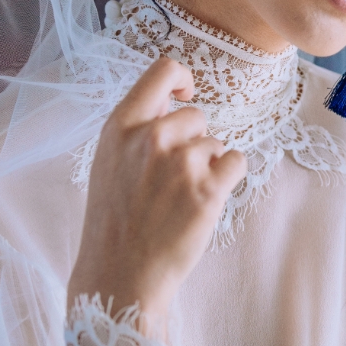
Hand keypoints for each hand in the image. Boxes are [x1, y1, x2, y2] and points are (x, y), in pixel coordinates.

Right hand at [67, 57, 246, 319]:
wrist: (119, 275)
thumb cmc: (115, 219)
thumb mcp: (109, 161)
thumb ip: (137, 128)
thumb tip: (171, 100)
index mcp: (121, 127)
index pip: (162, 70)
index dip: (182, 77)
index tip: (186, 95)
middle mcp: (151, 138)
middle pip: (196, 115)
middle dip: (193, 141)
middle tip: (174, 177)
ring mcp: (181, 164)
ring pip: (215, 144)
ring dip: (207, 166)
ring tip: (180, 198)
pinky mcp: (208, 191)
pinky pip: (236, 161)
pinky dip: (228, 177)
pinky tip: (206, 198)